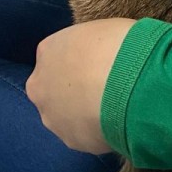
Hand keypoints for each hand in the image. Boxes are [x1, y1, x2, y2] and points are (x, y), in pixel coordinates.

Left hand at [26, 19, 135, 153]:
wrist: (130, 84)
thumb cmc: (121, 46)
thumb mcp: (104, 30)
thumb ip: (93, 44)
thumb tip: (104, 52)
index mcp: (48, 50)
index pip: (57, 56)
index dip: (81, 62)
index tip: (101, 66)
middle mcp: (40, 85)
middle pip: (54, 89)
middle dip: (75, 91)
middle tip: (106, 90)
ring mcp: (52, 117)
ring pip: (66, 116)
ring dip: (85, 115)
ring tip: (117, 110)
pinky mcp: (71, 141)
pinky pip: (85, 136)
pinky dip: (99, 132)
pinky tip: (119, 125)